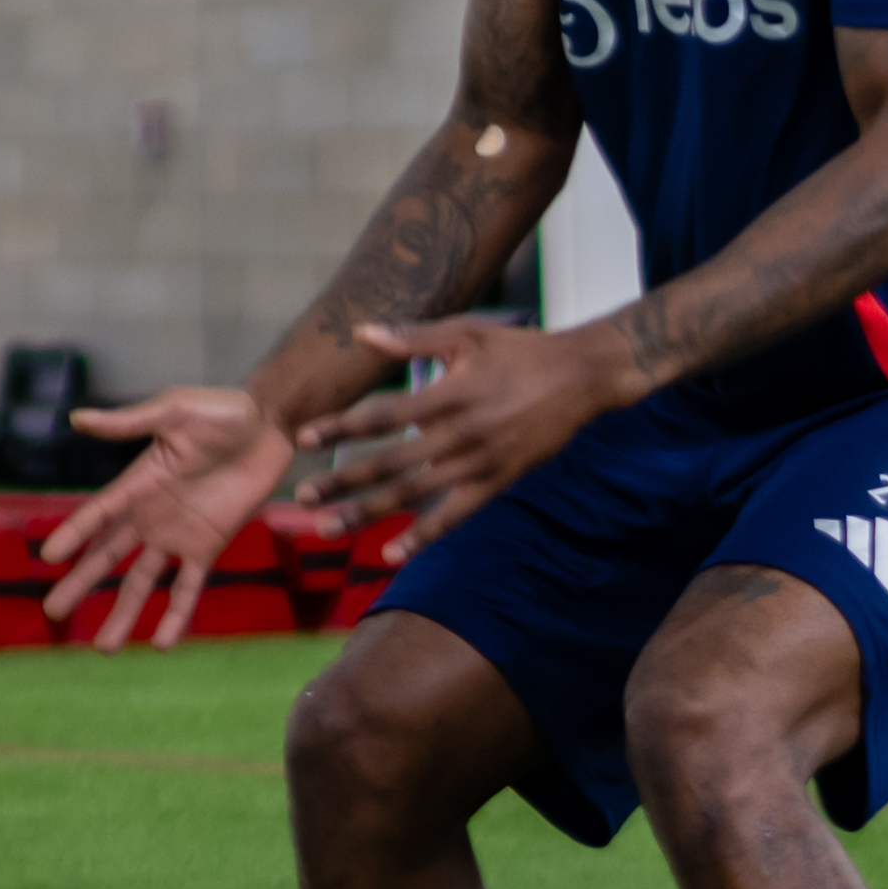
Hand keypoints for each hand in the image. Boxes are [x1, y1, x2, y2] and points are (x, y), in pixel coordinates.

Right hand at [36, 388, 297, 651]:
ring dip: (123, 614)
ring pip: (142, 582)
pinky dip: (177, 616)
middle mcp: (151, 514)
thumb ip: (129, 422)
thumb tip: (76, 418)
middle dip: (81, 584)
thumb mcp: (173, 410)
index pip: (97, 514)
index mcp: (137, 482)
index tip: (48, 558)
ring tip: (104, 649)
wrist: (270, 425)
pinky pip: (189, 587)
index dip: (74, 535)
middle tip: (53, 612)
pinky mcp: (209, 546)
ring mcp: (179, 535)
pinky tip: (162, 645)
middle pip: (108, 557)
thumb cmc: (221, 410)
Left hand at [294, 316, 637, 560]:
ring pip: (414, 495)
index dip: (342, 427)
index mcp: (448, 394)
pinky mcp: (497, 483)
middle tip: (304, 497)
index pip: (384, 416)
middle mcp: (460, 434)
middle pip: (390, 463)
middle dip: (343, 481)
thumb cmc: (521, 350)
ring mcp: (479, 463)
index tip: (306, 438)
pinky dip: (423, 537)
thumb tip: (362, 333)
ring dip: (369, 513)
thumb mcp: (466, 333)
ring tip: (328, 528)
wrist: (583, 377)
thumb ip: (412, 338)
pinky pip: (454, 516)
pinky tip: (392, 555)